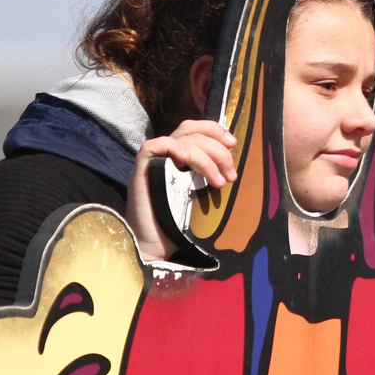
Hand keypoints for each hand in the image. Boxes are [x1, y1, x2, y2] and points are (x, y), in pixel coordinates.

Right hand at [125, 120, 236, 261]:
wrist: (156, 246)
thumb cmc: (179, 223)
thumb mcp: (202, 194)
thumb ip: (212, 176)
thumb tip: (233, 167)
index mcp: (180, 157)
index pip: (195, 129)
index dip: (215, 130)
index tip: (233, 144)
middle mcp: (166, 155)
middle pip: (192, 132)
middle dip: (217, 149)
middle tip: (230, 174)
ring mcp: (153, 161)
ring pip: (181, 140)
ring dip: (205, 159)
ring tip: (219, 183)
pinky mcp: (141, 169)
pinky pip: (153, 146)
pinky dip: (172, 148)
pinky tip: (185, 160)